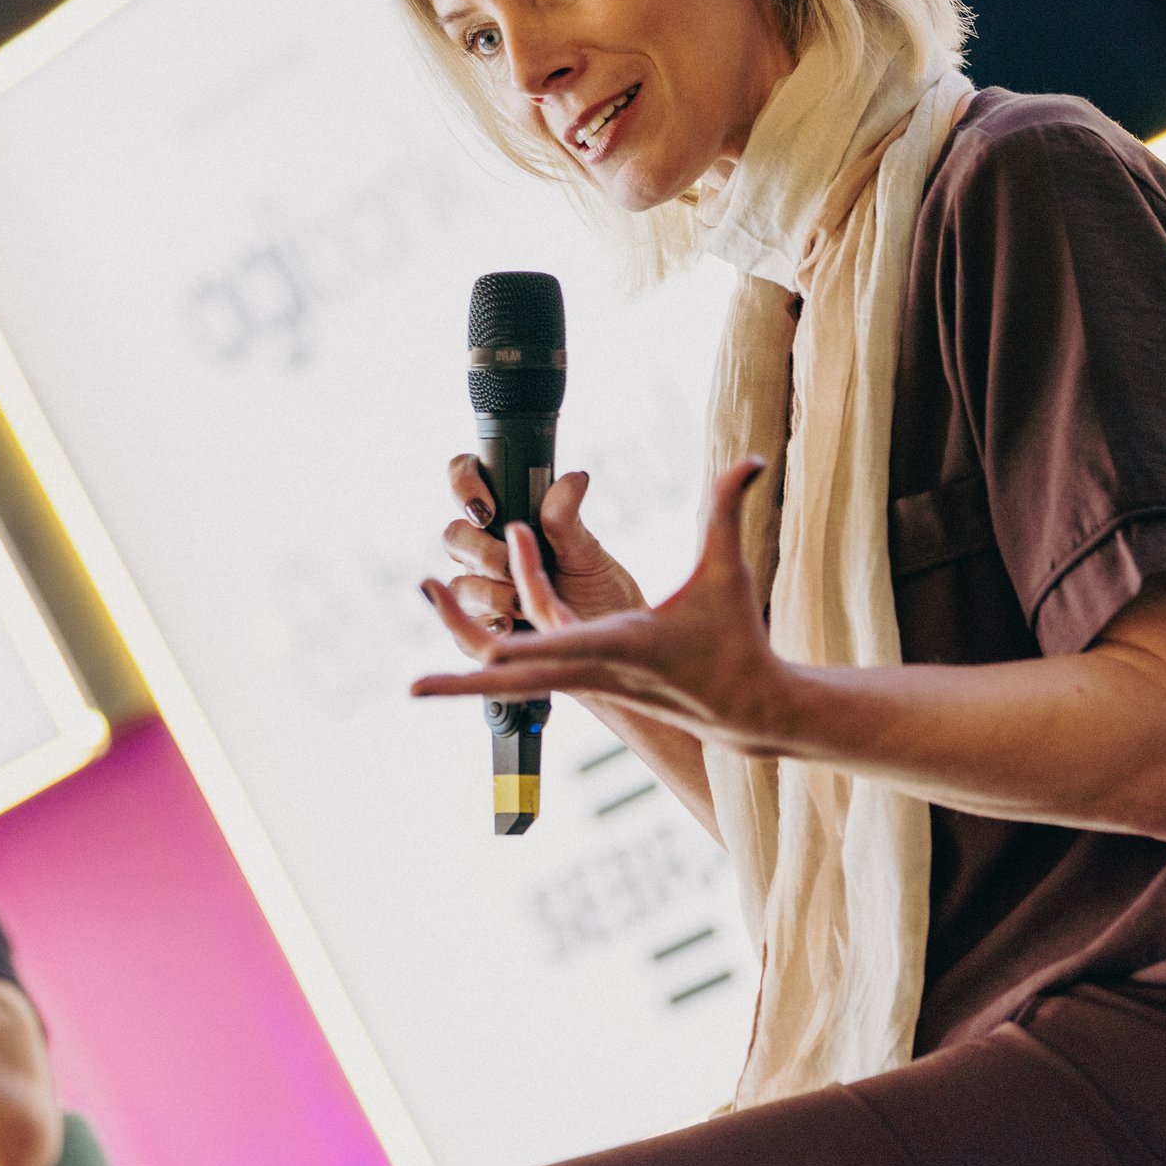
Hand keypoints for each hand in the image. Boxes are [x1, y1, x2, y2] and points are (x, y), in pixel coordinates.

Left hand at [418, 459, 809, 755]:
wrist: (742, 706)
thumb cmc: (734, 638)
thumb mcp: (729, 573)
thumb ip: (728, 512)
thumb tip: (752, 459)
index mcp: (626, 645)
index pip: (567, 645)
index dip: (528, 643)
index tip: (490, 650)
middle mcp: (594, 666)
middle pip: (516, 677)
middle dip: (464, 677)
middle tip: (413, 687)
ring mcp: (582, 674)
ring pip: (509, 670)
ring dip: (464, 641)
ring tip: (425, 606)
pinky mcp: (580, 672)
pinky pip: (527, 649)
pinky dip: (501, 629)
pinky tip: (482, 598)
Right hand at [439, 455, 643, 636]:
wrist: (609, 638)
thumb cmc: (598, 590)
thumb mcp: (587, 553)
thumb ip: (567, 519)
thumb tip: (573, 478)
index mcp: (507, 518)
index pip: (466, 481)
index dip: (464, 485)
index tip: (488, 509)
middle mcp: (487, 549)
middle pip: (454, 536)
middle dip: (480, 551)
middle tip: (510, 565)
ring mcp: (481, 588)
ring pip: (459, 582)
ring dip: (490, 592)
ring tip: (523, 603)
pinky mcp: (482, 627)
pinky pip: (465, 625)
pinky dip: (488, 622)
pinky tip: (511, 624)